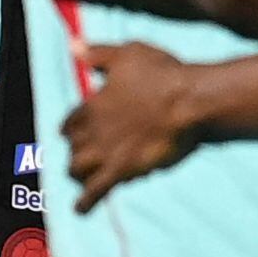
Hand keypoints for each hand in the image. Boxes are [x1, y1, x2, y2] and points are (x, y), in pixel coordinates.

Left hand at [63, 40, 202, 208]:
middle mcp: (93, 130)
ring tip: (82, 179)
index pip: (69, 122)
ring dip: (77, 173)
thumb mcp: (128, 53)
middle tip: (82, 156)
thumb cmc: (162, 73)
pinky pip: (96, 189)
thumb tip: (74, 47)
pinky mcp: (121, 169)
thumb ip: (99, 53)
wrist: (188, 100)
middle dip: (75, 151)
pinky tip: (80, 209)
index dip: (70, 129)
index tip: (72, 132)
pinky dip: (85, 201)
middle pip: (72, 147)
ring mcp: (106, 151)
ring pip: (77, 169)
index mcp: (92, 104)